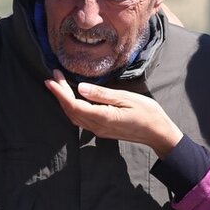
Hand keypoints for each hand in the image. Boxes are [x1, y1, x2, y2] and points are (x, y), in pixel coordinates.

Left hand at [44, 69, 183, 157]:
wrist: (157, 133)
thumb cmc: (146, 113)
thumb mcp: (126, 98)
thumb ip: (101, 94)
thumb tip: (80, 88)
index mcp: (102, 117)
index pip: (74, 104)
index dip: (60, 92)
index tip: (51, 79)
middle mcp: (97, 126)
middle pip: (70, 110)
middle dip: (59, 94)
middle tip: (53, 76)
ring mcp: (98, 130)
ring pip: (74, 116)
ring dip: (64, 101)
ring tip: (58, 85)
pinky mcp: (102, 130)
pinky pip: (81, 119)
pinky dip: (72, 108)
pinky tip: (72, 98)